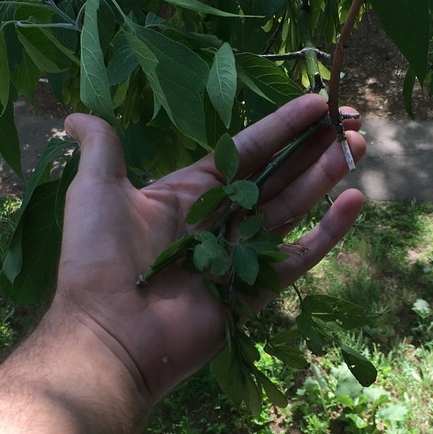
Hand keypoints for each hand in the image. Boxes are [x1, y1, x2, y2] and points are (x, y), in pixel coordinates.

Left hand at [50, 94, 365, 399]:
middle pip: (279, 173)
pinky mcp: (256, 289)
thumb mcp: (96, 190)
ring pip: (294, 206)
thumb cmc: (98, 260)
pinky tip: (355, 200)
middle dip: (314, 145)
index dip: (283, 126)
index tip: (317, 102)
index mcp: (191, 193)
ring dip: (326, 175)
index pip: (248, 149)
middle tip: (352, 118)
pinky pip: (299, 255)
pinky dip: (328, 231)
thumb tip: (73, 113)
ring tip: (359, 145)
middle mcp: (221, 219)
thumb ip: (101, 148)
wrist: (108, 331)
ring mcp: (241, 254)